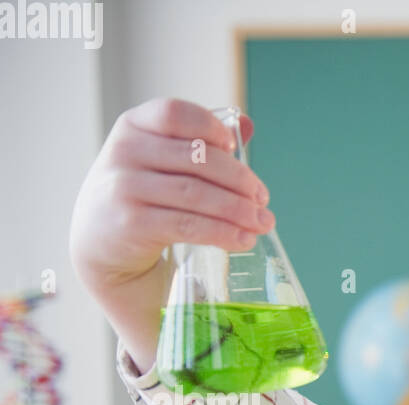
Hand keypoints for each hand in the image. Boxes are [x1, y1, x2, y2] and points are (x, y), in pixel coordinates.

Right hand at [69, 98, 271, 367]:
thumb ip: (199, 142)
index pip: (174, 114)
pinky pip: (188, 225)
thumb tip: (246, 124)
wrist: (101, 243)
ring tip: (263, 223)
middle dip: (240, 179)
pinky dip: (222, 233)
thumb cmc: (143, 196)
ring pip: (196, 194)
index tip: (234, 146)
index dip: (209, 126)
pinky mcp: (132, 223)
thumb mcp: (161, 163)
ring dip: (238, 210)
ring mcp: (126, 187)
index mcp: (134, 127)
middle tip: (263, 199)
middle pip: (196, 158)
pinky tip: (243, 240)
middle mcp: (125, 152)